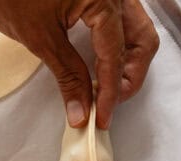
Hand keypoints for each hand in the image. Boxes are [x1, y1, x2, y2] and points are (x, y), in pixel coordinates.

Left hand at [0, 0, 158, 128]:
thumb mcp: (40, 37)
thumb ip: (68, 75)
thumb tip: (81, 110)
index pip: (114, 55)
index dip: (109, 93)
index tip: (101, 117)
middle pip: (140, 40)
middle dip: (129, 76)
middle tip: (108, 103)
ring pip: (135, 30)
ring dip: (126, 63)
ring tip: (106, 89)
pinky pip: (120, 22)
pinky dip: (116, 47)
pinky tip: (101, 65)